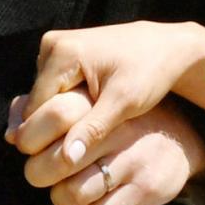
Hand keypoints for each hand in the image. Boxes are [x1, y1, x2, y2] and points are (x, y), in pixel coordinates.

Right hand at [9, 20, 204, 170]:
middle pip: (37, 103)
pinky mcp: (63, 53)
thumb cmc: (151, 72)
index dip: (49, 137)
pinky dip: (66, 106)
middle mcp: (51, 44)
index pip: (35, 110)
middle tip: (81, 145)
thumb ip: (93, 129)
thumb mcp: (125, 103)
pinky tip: (86, 117)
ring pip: (44, 99)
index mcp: (62, 52)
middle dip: (54, 127)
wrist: (169, 47)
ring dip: (60, 118)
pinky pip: (53, 89)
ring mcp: (56, 46)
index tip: (70, 156)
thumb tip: (66, 159)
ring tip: (87, 131)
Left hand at [18, 91, 204, 204]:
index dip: (30, 136)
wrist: (180, 141)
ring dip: (61, 196)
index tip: (30, 145)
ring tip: (67, 187)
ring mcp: (133, 160)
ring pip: (72, 193)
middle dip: (38, 173)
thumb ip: (47, 109)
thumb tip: (11, 133)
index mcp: (102, 102)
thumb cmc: (118, 122)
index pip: (54, 114)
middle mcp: (119, 128)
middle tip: (42, 173)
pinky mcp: (144, 189)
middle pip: (57, 160)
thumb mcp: (90, 103)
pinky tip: (91, 201)